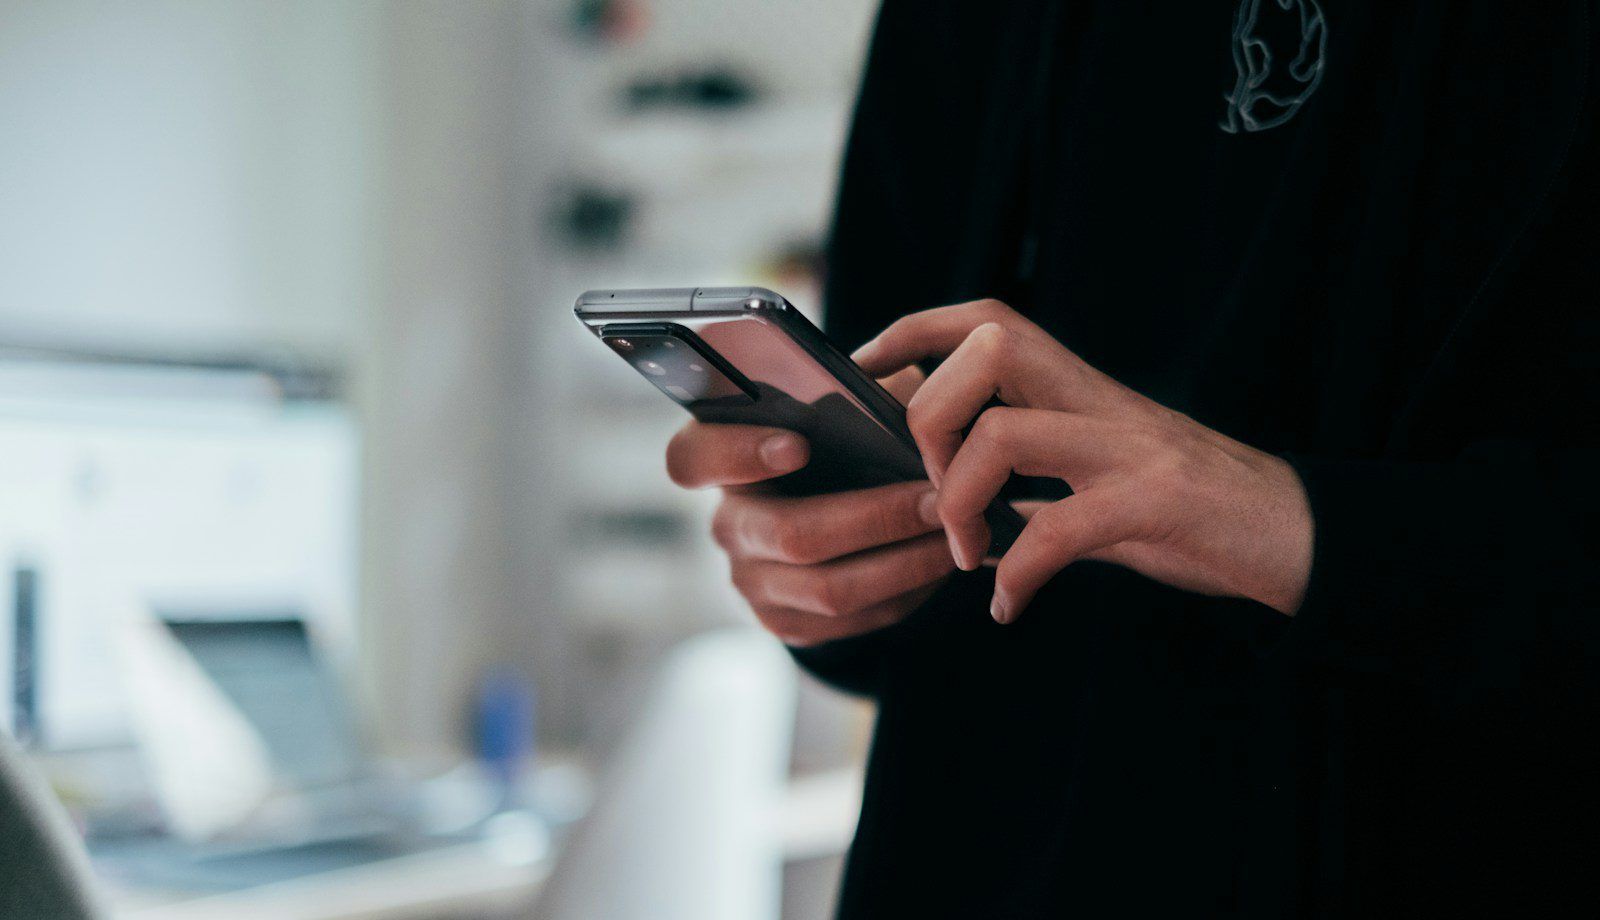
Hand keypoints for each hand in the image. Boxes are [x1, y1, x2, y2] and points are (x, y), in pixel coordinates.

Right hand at [665, 368, 956, 645]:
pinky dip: (905, 592)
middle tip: (937, 499)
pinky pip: (852, 619)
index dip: (738, 454)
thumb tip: (901, 400)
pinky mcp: (786, 622)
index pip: (693, 458)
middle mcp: (727, 524)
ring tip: (955, 533)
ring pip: (829, 588)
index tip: (799, 444)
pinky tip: (939, 563)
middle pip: (790, 534)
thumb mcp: (845, 405)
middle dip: (875, 518)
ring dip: (904, 561)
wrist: (840, 510)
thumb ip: (857, 394)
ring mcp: (752, 580)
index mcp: (721, 457)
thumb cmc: (843, 441)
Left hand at [853, 299, 1312, 623]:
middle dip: (929, 418)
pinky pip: (1060, 529)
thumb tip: (953, 500)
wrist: (1297, 536)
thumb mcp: (1100, 481)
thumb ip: (1034, 481)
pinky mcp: (1157, 502)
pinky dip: (1019, 573)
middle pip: (986, 349)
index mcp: (1079, 389)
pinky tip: (1010, 605)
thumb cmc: (1190, 511)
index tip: (864, 374)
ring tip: (967, 555)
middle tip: (932, 492)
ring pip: (1005, 434)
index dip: (912, 332)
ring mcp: (1130, 447)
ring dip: (961, 502)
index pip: (984, 320)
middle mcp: (1100, 401)